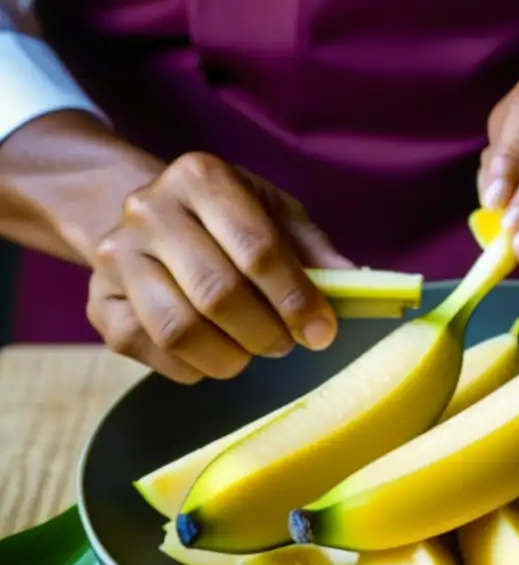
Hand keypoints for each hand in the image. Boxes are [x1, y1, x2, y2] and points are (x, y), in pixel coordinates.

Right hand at [87, 152, 352, 383]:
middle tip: (286, 343)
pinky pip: (151, 352)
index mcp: (200, 177)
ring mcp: (116, 256)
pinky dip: (193, 368)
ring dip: (230, 357)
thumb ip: (315, 250)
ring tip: (252, 350)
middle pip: (217, 293)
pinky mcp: (99, 302)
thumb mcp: (277, 216)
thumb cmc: (231, 221)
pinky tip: (215, 353)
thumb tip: (354, 284)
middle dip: (266, 332)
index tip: (322, 331)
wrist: (153, 219)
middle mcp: (149, 210)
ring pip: (178, 330)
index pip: (257, 249)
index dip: (295, 298)